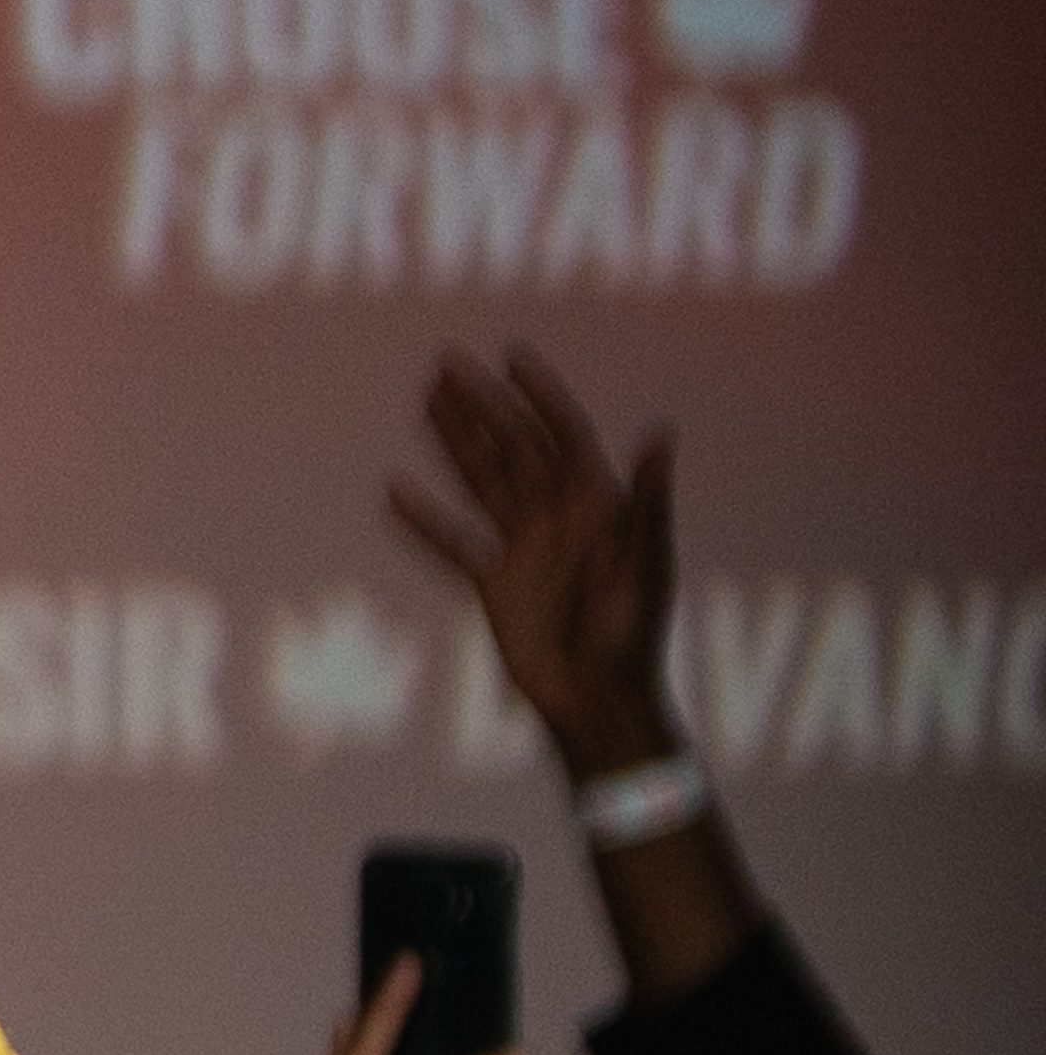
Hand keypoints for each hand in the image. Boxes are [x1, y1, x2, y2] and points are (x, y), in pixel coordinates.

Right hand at [394, 346, 685, 775]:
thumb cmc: (634, 634)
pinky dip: (422, 520)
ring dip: (453, 441)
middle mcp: (558, 517)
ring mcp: (523, 547)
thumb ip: (649, 502)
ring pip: (480, 480)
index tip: (511, 357)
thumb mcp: (649, 565)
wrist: (596, 697)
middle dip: (482, 404)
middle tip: (447, 363)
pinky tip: (394, 493)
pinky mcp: (493, 582)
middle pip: (512, 447)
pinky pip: (451, 543)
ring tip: (425, 400)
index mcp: (599, 505)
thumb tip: (661, 435)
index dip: (539, 395)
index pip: (563, 435)